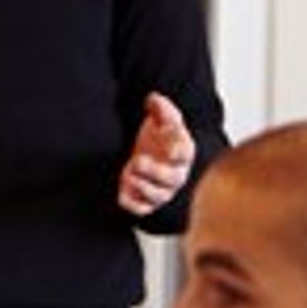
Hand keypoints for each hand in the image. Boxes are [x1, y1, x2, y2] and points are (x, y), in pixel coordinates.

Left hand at [118, 92, 194, 215]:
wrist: (151, 154)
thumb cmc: (161, 140)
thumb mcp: (163, 120)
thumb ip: (161, 109)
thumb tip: (154, 99)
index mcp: (182, 152)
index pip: (185, 153)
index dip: (179, 151)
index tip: (171, 149)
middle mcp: (175, 174)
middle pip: (171, 179)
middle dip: (154, 171)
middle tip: (137, 160)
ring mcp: (162, 190)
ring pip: (157, 196)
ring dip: (142, 186)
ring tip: (128, 173)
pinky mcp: (145, 201)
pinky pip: (141, 209)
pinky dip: (131, 202)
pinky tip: (122, 192)